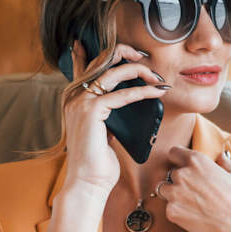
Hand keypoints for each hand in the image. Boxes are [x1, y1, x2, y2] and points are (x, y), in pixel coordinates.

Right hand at [63, 40, 167, 194]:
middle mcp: (73, 93)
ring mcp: (80, 100)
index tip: (131, 50)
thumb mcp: (103, 128)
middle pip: (103, 58)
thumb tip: (126, 98)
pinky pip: (123, 94)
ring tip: (158, 78)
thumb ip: (108, 110)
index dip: (108, 50)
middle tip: (149, 62)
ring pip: (114, 71)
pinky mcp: (91, 110)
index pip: (85, 61)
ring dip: (140, 71)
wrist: (88, 181)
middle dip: (129, 54)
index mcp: (73, 95)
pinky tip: (157, 92)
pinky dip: (143, 92)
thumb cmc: (98, 159)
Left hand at [165, 146, 230, 231]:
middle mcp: (183, 174)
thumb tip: (221, 158)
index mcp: (197, 161)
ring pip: (165, 189)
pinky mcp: (172, 212)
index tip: (182, 166)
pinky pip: (169, 208)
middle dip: (179, 180)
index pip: (174, 152)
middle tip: (194, 190)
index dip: (179, 159)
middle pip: (170, 173)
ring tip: (191, 203)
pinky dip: (178, 211)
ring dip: (174, 194)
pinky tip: (194, 214)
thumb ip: (225, 163)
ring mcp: (175, 194)